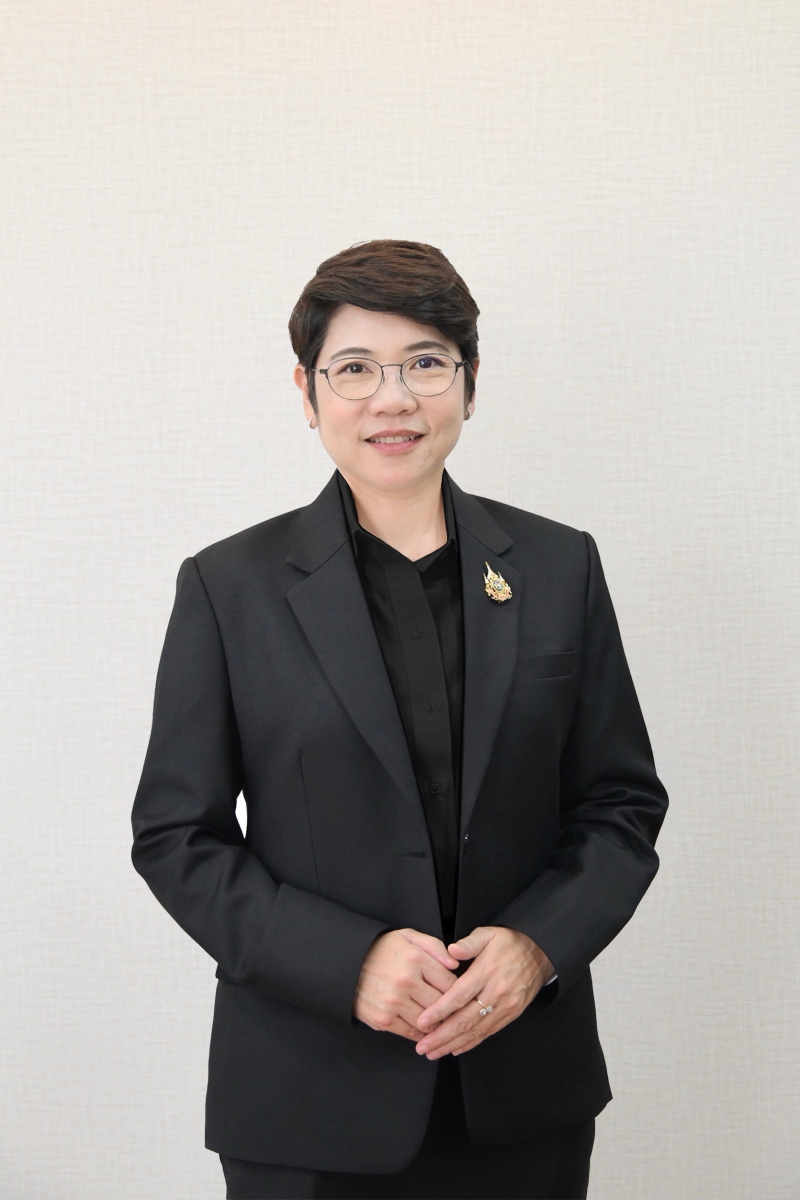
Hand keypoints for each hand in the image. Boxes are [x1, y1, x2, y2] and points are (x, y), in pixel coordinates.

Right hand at [354, 928, 458, 1041]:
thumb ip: (434, 946)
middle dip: (449, 1009)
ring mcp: (394, 1002)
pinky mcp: (383, 1019)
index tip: (459, 995)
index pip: (450, 983)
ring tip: (438, 1019)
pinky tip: (422, 1027)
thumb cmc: (381, 950)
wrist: (346, 964)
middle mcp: (406, 981)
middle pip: (441, 1004)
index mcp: (415, 958)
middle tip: (453, 1011)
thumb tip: (455, 963)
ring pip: (428, 1021)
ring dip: (436, 1023)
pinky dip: (420, 1033)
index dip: (458, 991)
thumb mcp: (407, 936)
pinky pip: (411, 1032)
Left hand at [414, 926, 552, 1059]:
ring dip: (453, 1044)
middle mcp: (496, 993)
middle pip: (465, 1020)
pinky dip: (471, 1043)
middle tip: (422, 1047)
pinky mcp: (511, 1014)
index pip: (459, 996)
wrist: (540, 952)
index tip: (422, 1021)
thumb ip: (468, 943)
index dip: (439, 1011)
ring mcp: (505, 1007)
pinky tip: (455, 1049)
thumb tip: (451, 951)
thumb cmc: (510, 942)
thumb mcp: (488, 934)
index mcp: (486, 972)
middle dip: (441, 1036)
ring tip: (433, 1053)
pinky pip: (488, 1032)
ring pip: (475, 1031)